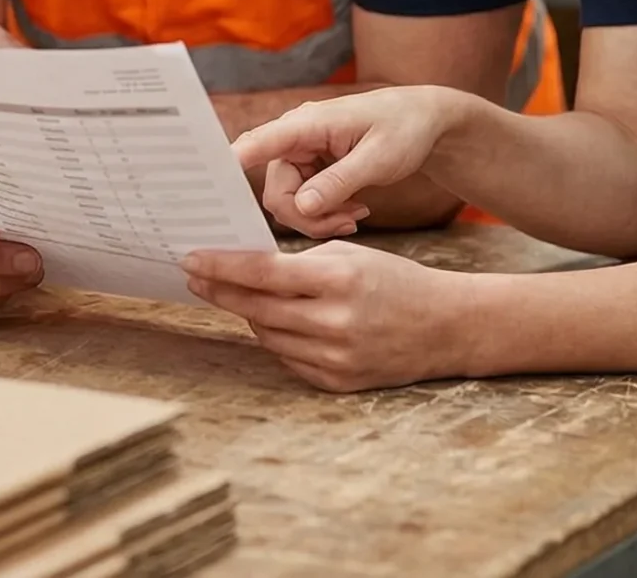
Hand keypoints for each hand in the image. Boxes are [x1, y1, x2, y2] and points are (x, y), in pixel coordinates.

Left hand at [182, 243, 471, 391]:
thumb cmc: (395, 281)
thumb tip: (242, 268)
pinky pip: (287, 359)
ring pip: (267, 335)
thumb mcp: (351, 254)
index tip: (190, 259)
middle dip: (220, 291)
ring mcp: (335, 358)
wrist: (445, 327)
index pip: (263, 273)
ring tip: (246, 296)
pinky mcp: (336, 383)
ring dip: (251, 315)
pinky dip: (278, 339)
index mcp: (339, 279)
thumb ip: (299, 263)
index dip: (221, 267)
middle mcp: (335, 322)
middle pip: (256, 308)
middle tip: (195, 276)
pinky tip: (280, 323)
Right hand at [231, 86, 471, 237]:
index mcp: (307, 124)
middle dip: (306, 216)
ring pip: (288, 202)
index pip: (259, 143)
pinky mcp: (310, 168)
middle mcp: (295, 138)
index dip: (231, 165)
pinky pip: (302, 202)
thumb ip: (339, 182)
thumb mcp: (379, 158)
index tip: (210, 186)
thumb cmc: (405, 129)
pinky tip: (355, 211)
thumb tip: (302, 207)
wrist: (424, 121)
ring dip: (319, 218)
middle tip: (348, 222)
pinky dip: (326, 213)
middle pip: (275, 191)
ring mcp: (301, 154)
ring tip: (357, 216)